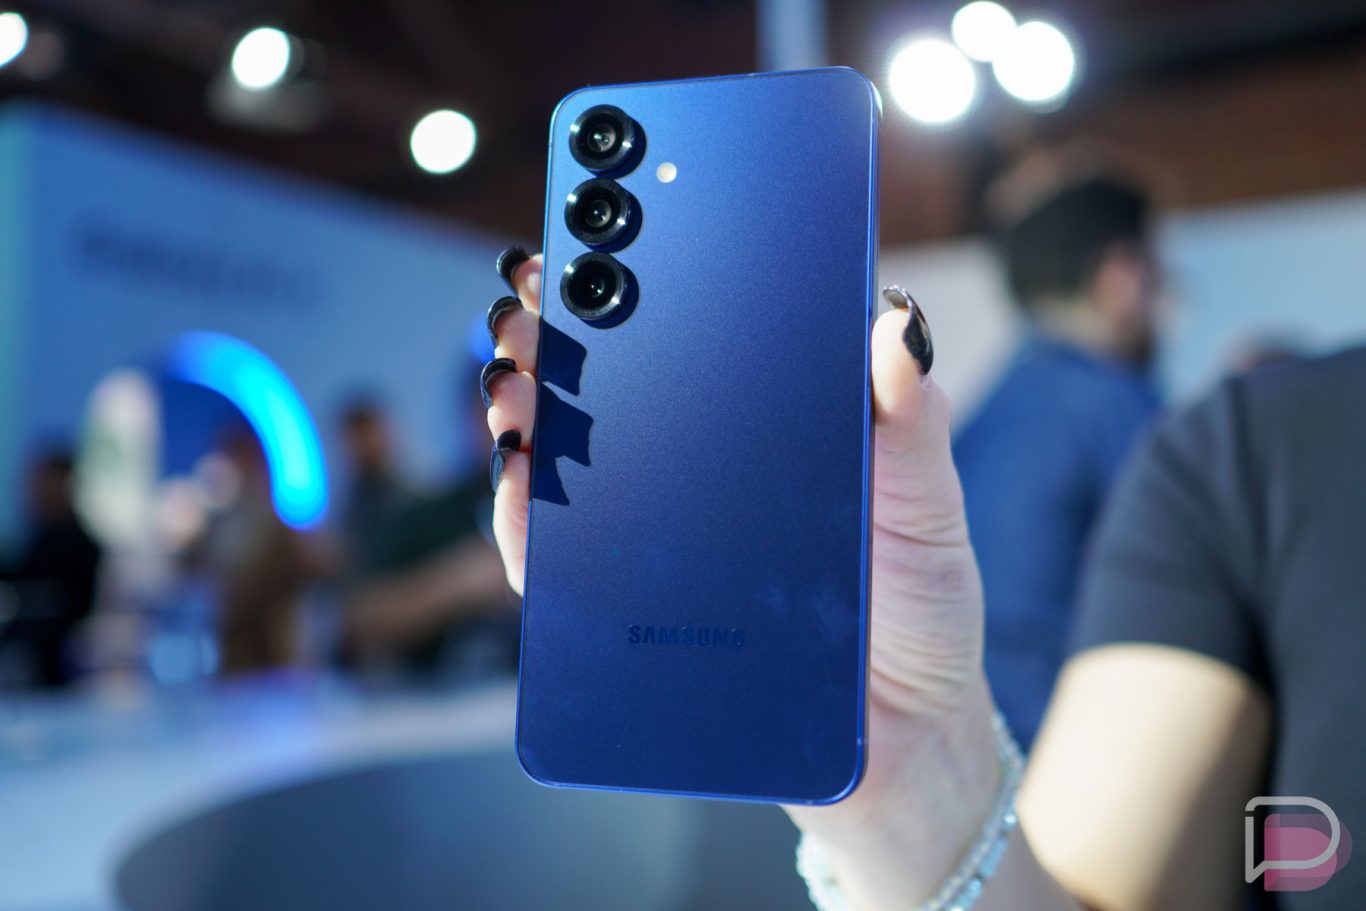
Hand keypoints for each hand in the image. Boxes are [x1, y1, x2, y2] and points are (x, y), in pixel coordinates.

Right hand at [484, 250, 1000, 906]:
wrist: (901, 736)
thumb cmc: (922, 607)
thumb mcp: (927, 505)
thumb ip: (910, 421)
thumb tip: (897, 323)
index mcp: (767, 433)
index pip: (694, 348)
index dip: (642, 292)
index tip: (599, 238)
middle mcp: (706, 481)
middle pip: (617, 398)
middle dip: (559, 344)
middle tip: (524, 306)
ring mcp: (666, 545)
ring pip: (576, 471)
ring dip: (528, 418)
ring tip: (511, 381)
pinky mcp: (638, 617)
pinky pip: (566, 567)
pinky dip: (527, 524)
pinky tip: (515, 482)